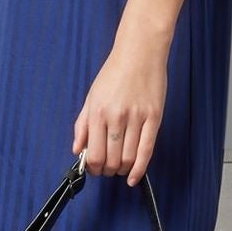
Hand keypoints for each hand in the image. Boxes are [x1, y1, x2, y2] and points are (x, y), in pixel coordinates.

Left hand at [73, 28, 167, 182]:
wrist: (140, 53)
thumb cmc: (115, 73)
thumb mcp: (91, 97)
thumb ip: (82, 125)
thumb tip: (77, 150)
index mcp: (98, 112)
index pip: (93, 154)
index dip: (93, 168)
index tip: (94, 168)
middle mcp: (116, 117)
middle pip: (111, 160)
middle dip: (107, 170)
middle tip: (107, 169)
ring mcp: (137, 118)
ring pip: (129, 158)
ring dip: (122, 169)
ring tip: (120, 168)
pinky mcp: (154, 118)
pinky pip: (147, 150)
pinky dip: (140, 169)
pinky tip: (133, 177)